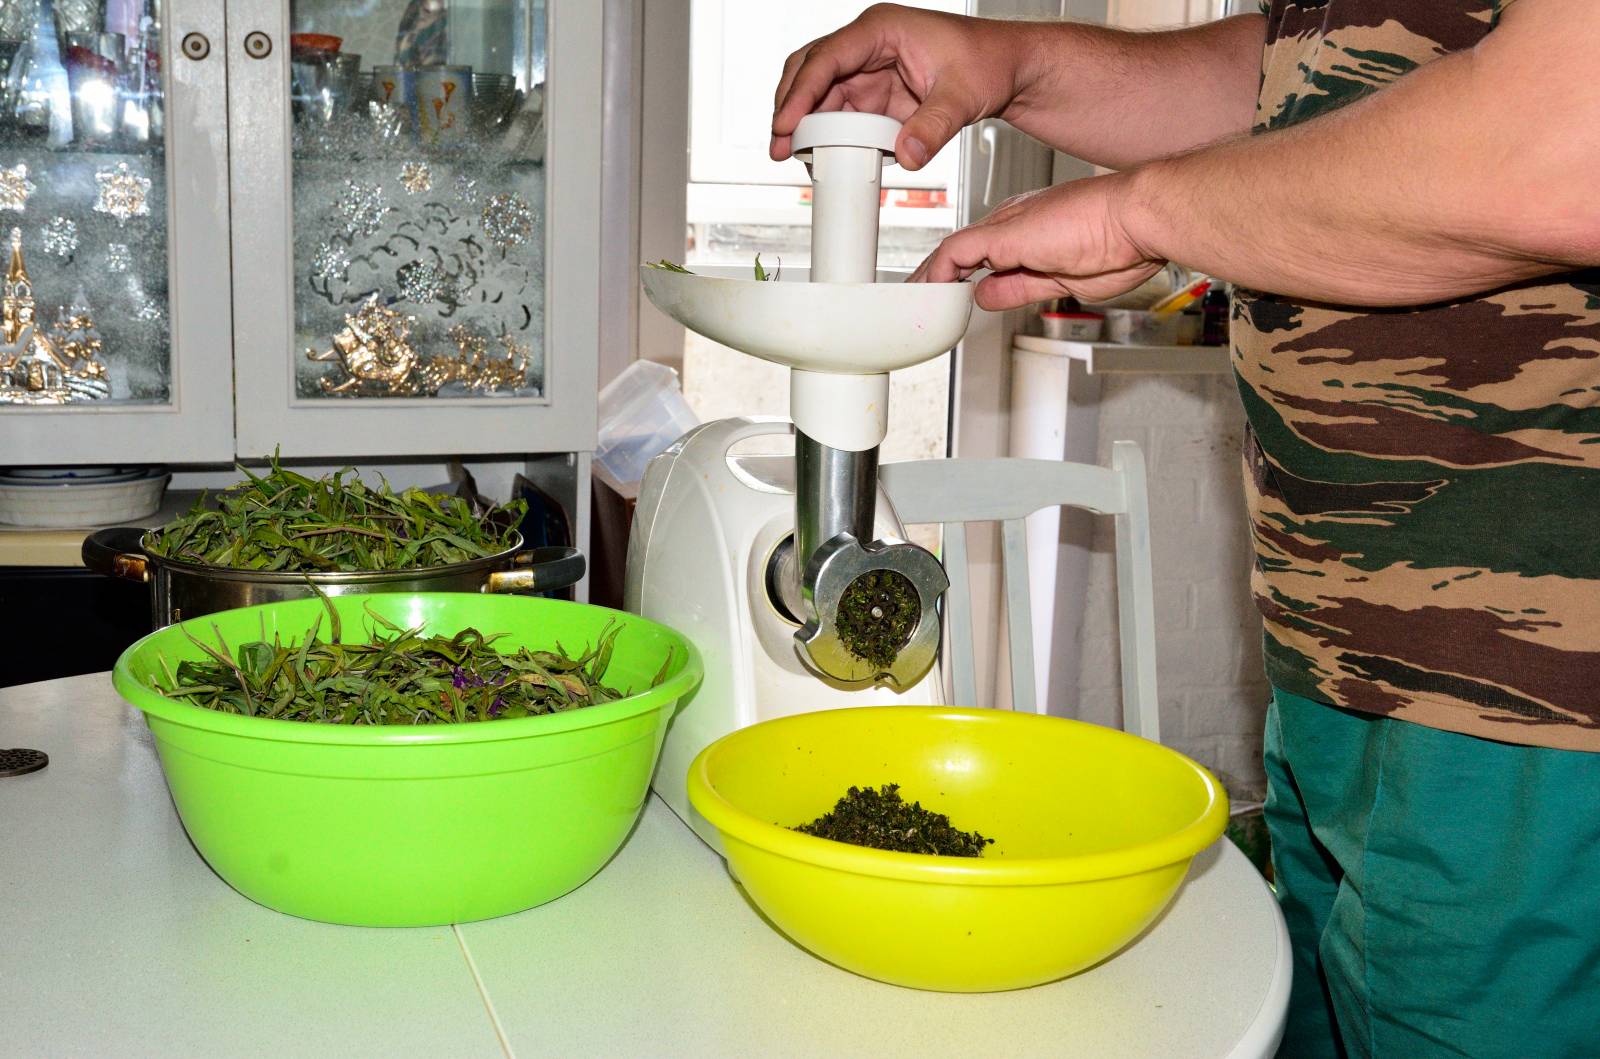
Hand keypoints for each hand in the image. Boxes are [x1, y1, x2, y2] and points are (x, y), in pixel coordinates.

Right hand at [770, 4, 1037, 170]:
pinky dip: (830, 135)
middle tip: (780, 147)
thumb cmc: (990, 63)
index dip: (801, 92)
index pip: (827, 57)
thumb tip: (906, 155)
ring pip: (820, 94)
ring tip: (796, 158)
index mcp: (882, 29)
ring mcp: (868, 69)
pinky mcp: (875, 94)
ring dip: (806, 126)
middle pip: (810, 71)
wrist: (1008, 71)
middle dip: (790, 108)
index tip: (786, 125)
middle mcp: (868, 45)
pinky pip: (841, 114)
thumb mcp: (964, 96)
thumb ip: (934, 126)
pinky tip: (824, 157)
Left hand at [910, 174, 1165, 309]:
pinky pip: (955, 255)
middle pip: (960, 254)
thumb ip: (1019, 287)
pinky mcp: (1003, 234)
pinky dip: (935, 276)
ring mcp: (1006, 227)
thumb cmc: (1123, 243)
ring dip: (929, 281)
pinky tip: (923, 296)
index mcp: (1031, 233)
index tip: (945, 301)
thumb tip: (985, 295)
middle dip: (935, 280)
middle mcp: (1013, 224)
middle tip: (914, 303)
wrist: (1139, 217)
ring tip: (908, 305)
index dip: (960, 280)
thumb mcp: (1060, 281)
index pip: (982, 257)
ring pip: (952, 254)